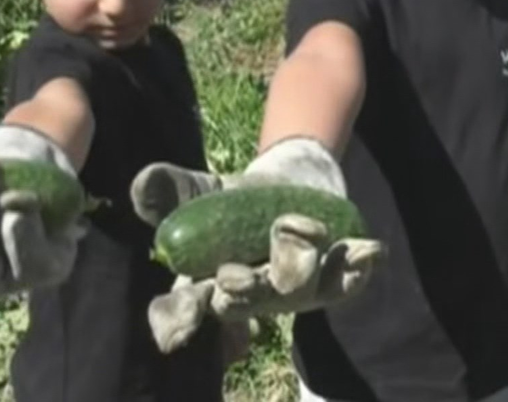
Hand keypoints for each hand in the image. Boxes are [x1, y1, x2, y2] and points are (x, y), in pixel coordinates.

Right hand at [130, 138, 384, 353]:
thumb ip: (167, 187)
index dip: (177, 323)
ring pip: (295, 294)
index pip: (183, 313)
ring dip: (295, 263)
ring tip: (294, 224)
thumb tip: (142, 186)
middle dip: (242, 292)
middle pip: (243, 307)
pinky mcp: (330, 280)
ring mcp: (292, 293)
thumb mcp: (198, 187)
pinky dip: (354, 267)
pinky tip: (365, 249)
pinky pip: (344, 282)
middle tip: (232, 274)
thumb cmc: (234, 196)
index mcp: (205, 283)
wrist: (290, 180)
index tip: (177, 327)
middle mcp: (250, 297)